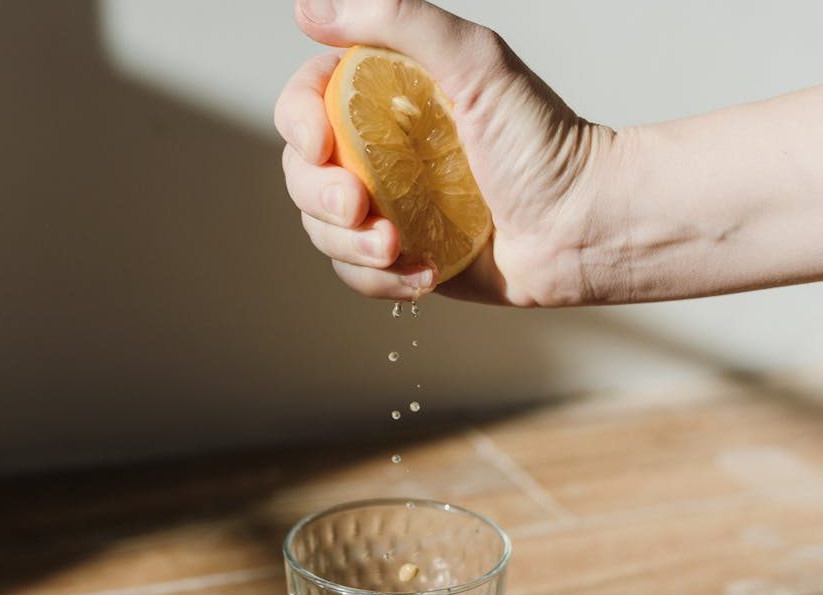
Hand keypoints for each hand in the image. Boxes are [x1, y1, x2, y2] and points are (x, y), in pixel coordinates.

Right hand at [274, 0, 611, 306]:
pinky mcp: (405, 259)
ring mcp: (391, 210)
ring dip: (351, 247)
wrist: (581, 227)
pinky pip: (359, 277)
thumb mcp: (476, 63)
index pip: (308, 103)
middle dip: (322, 196)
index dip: (297, 123)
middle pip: (304, 175)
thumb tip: (311, 7)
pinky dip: (382, 282)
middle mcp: (380, 155)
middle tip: (361, 205)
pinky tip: (426, 273)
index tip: (320, 142)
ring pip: (325, 232)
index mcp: (387, 101)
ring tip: (397, 247)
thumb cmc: (543, 145)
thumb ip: (398, 21)